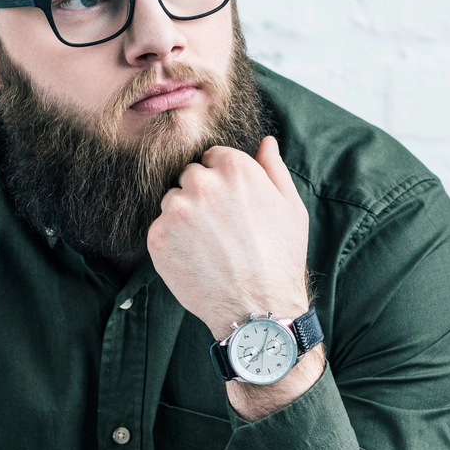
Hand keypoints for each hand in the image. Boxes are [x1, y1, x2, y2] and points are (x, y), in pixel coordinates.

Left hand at [147, 136, 309, 341]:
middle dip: (201, 196)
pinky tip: (196, 259)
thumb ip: (273, 169)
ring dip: (184, 217)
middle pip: (189, 176)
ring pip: (172, 201)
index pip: (211, 157)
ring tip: (209, 246)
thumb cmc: (281, 258)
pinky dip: (173, 242)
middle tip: (220, 229)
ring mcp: (176, 210)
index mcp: (235, 168)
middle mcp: (202, 183)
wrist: (258, 307)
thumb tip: (266, 142)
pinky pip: (160, 228)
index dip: (222, 181)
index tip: (231, 205)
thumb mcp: (291, 207)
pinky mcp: (158, 237)